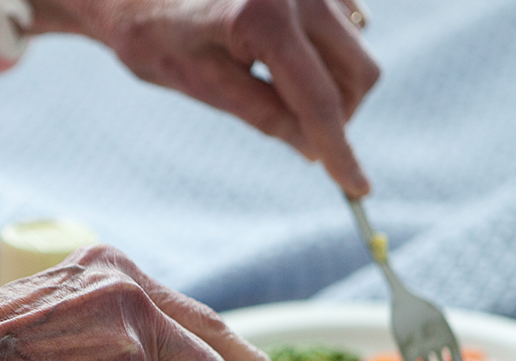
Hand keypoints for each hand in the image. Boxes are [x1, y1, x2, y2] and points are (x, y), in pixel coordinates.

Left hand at [28, 0, 379, 195]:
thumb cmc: (156, 34)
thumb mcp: (204, 85)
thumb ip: (266, 116)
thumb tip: (316, 151)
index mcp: (264, 17)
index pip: (319, 100)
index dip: (341, 151)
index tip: (358, 189)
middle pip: (359, 72)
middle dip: (340, 113)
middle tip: (300, 134)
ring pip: (357, 50)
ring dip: (333, 83)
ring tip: (274, 84)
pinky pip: (346, 26)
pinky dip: (326, 53)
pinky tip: (282, 54)